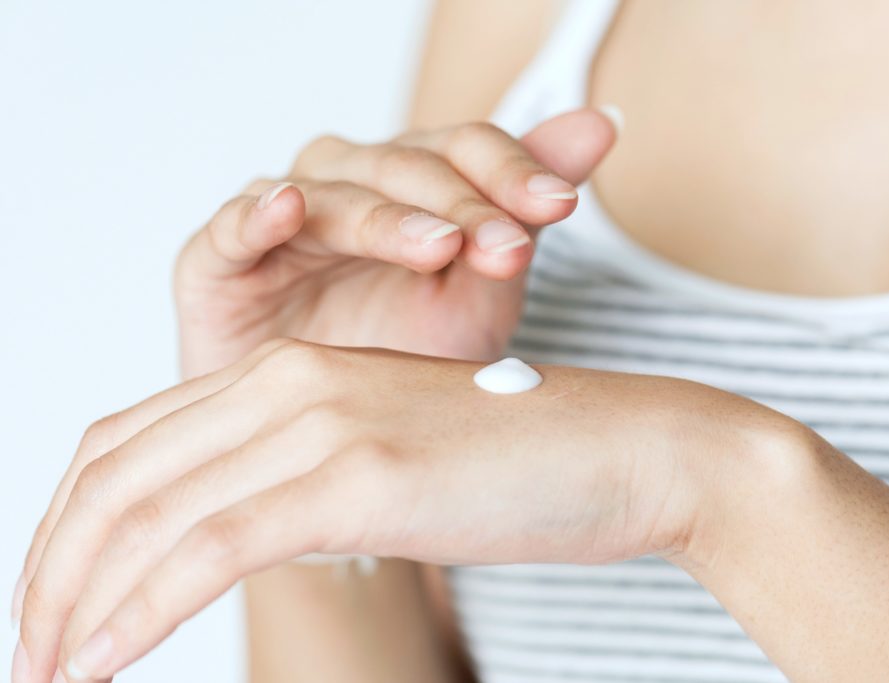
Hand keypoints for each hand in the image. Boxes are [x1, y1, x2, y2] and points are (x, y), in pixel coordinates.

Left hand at [12, 340, 791, 681]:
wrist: (631, 447)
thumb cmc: (523, 463)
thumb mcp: (391, 462)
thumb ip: (308, 480)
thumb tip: (239, 536)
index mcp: (291, 375)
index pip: (133, 442)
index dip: (71, 524)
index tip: (53, 601)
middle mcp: (290, 382)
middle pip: (117, 473)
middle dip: (52, 567)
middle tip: (27, 649)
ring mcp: (321, 420)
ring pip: (146, 512)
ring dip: (76, 600)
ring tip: (46, 670)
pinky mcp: (356, 473)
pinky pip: (207, 546)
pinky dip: (136, 610)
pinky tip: (96, 662)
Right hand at [175, 109, 615, 377]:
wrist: (333, 444)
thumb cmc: (403, 359)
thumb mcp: (483, 292)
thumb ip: (525, 212)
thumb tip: (603, 122)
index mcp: (414, 186)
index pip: (465, 150)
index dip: (512, 170)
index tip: (560, 205)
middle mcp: (349, 187)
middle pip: (405, 168)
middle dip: (462, 204)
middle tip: (508, 244)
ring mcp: (283, 223)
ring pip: (332, 193)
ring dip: (385, 215)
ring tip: (437, 244)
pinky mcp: (217, 264)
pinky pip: (231, 229)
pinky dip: (256, 215)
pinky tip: (289, 208)